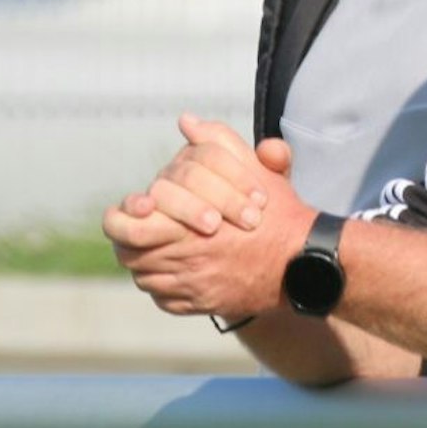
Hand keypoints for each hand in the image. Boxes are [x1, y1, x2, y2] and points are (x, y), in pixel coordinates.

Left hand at [102, 116, 315, 319]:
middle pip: (130, 254)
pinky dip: (163, 285)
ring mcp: (191, 288)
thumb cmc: (278, 214)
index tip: (136, 206)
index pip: (127, 226)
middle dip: (129, 238)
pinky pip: (164, 299)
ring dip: (144, 260)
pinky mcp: (201, 306)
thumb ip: (219, 142)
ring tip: (155, 245)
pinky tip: (175, 269)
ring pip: (144, 277)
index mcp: (187, 227)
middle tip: (138, 226)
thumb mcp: (253, 169)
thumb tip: (187, 121)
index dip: (122, 216)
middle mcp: (183, 261)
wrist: (303, 263)